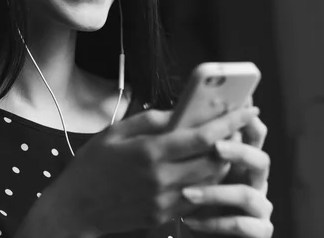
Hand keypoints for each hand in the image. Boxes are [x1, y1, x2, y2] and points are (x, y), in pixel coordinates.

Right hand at [30, 106, 260, 236]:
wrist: (75, 208)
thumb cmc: (91, 166)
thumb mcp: (114, 132)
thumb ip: (149, 120)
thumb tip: (178, 112)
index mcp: (150, 152)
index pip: (203, 136)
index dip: (230, 121)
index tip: (247, 109)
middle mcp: (162, 178)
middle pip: (215, 160)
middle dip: (232, 142)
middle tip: (237, 126)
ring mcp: (165, 200)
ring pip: (210, 180)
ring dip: (222, 161)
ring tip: (221, 145)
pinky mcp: (164, 215)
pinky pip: (196, 196)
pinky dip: (206, 180)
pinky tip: (201, 167)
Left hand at [181, 103, 271, 236]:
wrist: (193, 231)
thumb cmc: (189, 195)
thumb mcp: (185, 166)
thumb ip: (186, 143)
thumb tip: (176, 118)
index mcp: (241, 159)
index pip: (252, 134)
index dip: (248, 120)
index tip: (239, 104)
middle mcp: (255, 180)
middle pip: (260, 160)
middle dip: (239, 151)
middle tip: (216, 146)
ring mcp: (259, 206)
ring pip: (248, 195)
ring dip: (218, 192)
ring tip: (188, 192)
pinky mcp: (257, 230)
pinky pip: (244, 226)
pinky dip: (216, 223)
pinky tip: (191, 220)